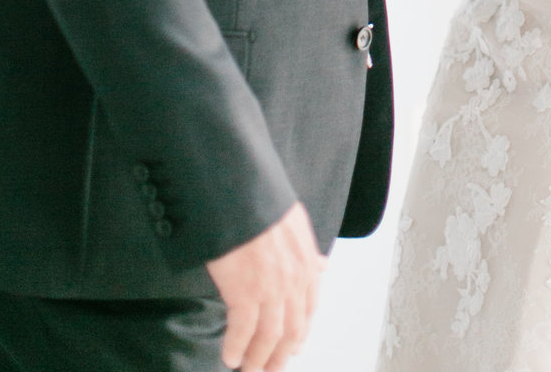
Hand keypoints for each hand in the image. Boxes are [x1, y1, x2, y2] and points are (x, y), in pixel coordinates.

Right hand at [207, 202, 325, 371]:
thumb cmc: (264, 206)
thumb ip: (307, 252)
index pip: (308, 310)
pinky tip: (230, 356)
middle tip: (269, 369)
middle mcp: (293, 283)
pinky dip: (236, 347)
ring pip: (268, 338)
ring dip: (257, 359)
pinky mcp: (244, 292)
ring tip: (248, 369)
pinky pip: (242, 330)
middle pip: (290, 331)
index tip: (293, 348)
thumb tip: (320, 266)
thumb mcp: (296, 225)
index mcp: (306, 266)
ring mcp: (270, 290)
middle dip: (279, 356)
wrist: (243, 196)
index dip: (300, 334)